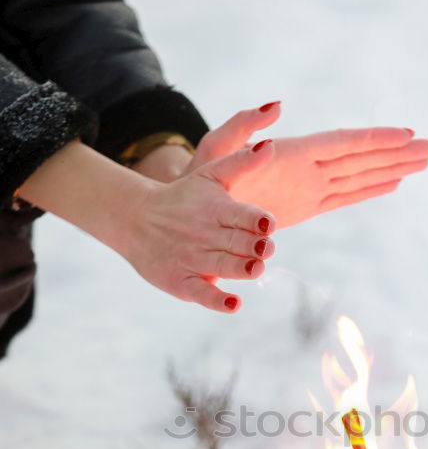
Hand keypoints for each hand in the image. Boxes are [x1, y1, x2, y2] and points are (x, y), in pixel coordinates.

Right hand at [123, 140, 276, 311]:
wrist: (135, 219)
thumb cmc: (184, 196)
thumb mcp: (210, 173)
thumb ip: (242, 162)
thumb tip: (271, 144)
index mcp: (216, 210)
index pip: (240, 215)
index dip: (255, 220)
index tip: (267, 222)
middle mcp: (206, 235)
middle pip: (236, 243)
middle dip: (254, 247)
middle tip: (266, 248)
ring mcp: (193, 260)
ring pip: (223, 266)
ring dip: (241, 268)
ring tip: (255, 268)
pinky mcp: (182, 282)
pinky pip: (203, 294)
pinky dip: (218, 300)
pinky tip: (234, 304)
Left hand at [187, 102, 427, 228]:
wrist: (192, 205)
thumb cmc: (200, 176)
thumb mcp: (217, 147)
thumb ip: (243, 126)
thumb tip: (276, 106)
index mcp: (293, 152)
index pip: (344, 144)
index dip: (376, 140)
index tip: (407, 134)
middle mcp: (307, 166)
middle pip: (361, 158)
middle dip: (397, 153)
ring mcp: (309, 186)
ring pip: (360, 176)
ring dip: (392, 170)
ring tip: (424, 161)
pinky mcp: (306, 206)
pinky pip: (345, 197)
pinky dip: (369, 191)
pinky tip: (391, 184)